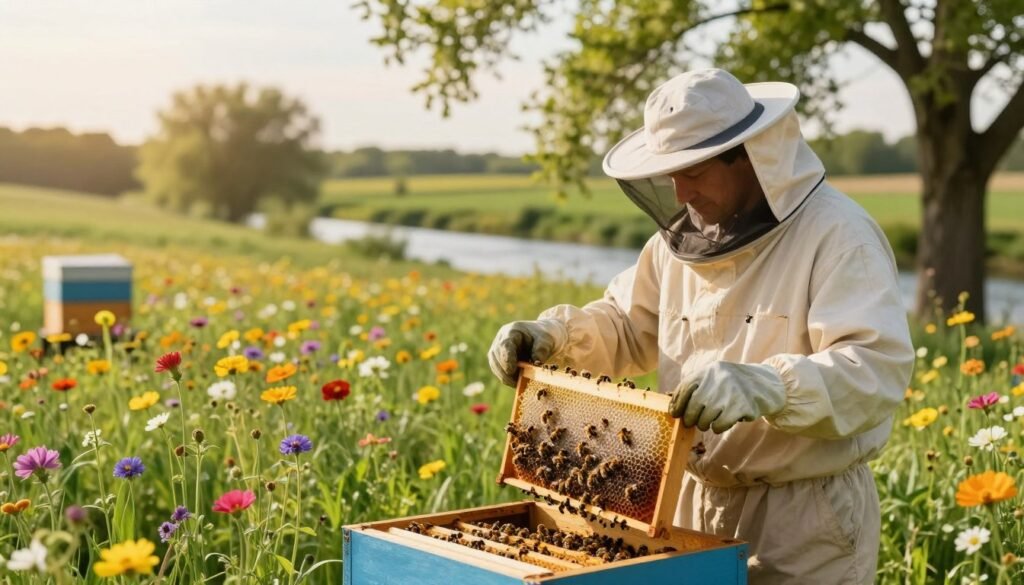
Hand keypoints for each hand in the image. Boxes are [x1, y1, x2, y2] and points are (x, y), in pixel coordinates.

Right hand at [487, 319, 566, 386]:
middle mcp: (501, 339)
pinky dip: (506, 378)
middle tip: (517, 382)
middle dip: (505, 371)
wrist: (541, 338)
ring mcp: (498, 349)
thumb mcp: (547, 340)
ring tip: (518, 383)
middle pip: (496, 356)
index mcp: (512, 331)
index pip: (505, 345)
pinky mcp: (498, 359)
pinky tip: (516, 382)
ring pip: (494, 365)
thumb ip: (541, 349)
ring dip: (505, 376)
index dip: (506, 359)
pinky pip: (498, 370)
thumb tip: (536, 363)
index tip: (511, 371)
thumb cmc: (543, 337)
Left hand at [668, 362, 785, 432]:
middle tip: (692, 422)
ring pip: (705, 418)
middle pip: (693, 407)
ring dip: (704, 424)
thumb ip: (695, 387)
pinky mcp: (740, 407)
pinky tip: (722, 423)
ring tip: (708, 422)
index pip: (685, 388)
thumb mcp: (713, 377)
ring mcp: (729, 394)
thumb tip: (671, 405)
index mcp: (708, 372)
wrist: (763, 385)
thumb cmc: (730, 385)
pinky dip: (718, 428)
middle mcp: (717, 381)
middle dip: (690, 418)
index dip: (677, 403)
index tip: (675, 413)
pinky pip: (719, 425)